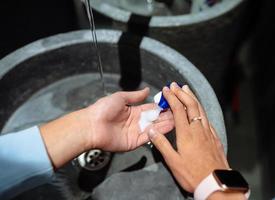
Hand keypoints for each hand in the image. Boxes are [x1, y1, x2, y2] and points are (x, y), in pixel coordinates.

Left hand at [41, 88, 173, 168]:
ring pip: (154, 128)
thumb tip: (147, 90)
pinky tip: (168, 127)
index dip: (160, 107)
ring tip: (178, 119)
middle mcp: (136, 122)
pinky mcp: (134, 142)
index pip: (150, 109)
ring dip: (165, 124)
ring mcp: (135, 133)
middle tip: (179, 112)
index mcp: (133, 111)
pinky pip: (148, 137)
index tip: (172, 104)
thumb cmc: (103, 109)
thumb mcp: (120, 98)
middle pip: (154, 119)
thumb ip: (135, 96)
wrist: (91, 125)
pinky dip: (158, 133)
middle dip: (166, 116)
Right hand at [147, 83, 228, 192]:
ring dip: (193, 98)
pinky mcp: (215, 138)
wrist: (216, 182)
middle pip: (191, 105)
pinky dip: (201, 109)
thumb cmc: (192, 174)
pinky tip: (200, 110)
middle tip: (175, 85)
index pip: (178, 109)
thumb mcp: (173, 162)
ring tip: (187, 89)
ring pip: (201, 109)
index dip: (172, 98)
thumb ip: (162, 144)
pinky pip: (208, 118)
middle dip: (182, 93)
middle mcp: (198, 129)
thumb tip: (151, 130)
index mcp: (186, 133)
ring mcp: (208, 132)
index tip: (166, 89)